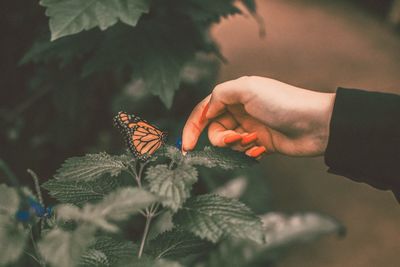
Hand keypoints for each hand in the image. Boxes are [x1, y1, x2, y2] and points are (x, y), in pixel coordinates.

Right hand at [182, 76, 335, 157]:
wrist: (315, 124)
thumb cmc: (283, 103)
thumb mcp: (247, 89)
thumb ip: (220, 95)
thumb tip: (206, 112)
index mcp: (235, 94)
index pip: (205, 109)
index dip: (192, 126)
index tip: (186, 146)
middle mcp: (241, 110)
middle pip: (214, 128)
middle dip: (220, 137)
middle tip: (236, 138)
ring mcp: (250, 127)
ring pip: (227, 142)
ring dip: (236, 144)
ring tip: (253, 141)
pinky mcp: (260, 143)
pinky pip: (242, 152)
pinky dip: (248, 152)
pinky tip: (262, 148)